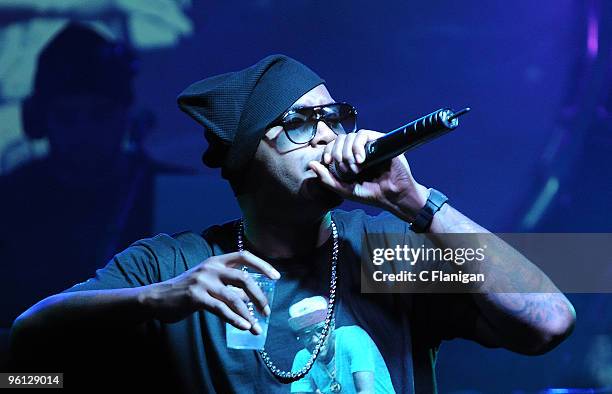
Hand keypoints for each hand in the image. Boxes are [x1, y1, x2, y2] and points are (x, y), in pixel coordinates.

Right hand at [140, 251, 280, 333]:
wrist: (157, 297)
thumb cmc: (186, 290)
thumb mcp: (208, 280)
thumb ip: (228, 285)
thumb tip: (250, 298)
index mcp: (216, 261)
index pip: (244, 256)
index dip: (262, 265)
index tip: (276, 277)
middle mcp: (211, 268)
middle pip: (244, 278)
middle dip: (259, 296)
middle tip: (267, 311)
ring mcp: (203, 281)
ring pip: (234, 297)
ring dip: (248, 314)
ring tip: (256, 328)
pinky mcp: (196, 297)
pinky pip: (221, 309)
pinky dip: (235, 319)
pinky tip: (244, 326)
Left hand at [308, 129, 428, 219]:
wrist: (394, 196)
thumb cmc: (371, 194)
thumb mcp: (344, 190)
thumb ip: (327, 179)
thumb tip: (311, 164)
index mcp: (349, 158)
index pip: (333, 145)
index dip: (328, 151)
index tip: (327, 162)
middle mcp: (359, 149)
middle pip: (340, 139)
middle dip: (338, 154)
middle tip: (346, 170)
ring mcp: (370, 144)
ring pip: (350, 136)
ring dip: (348, 152)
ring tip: (356, 168)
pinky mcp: (380, 141)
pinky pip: (363, 134)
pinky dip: (358, 147)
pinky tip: (361, 160)